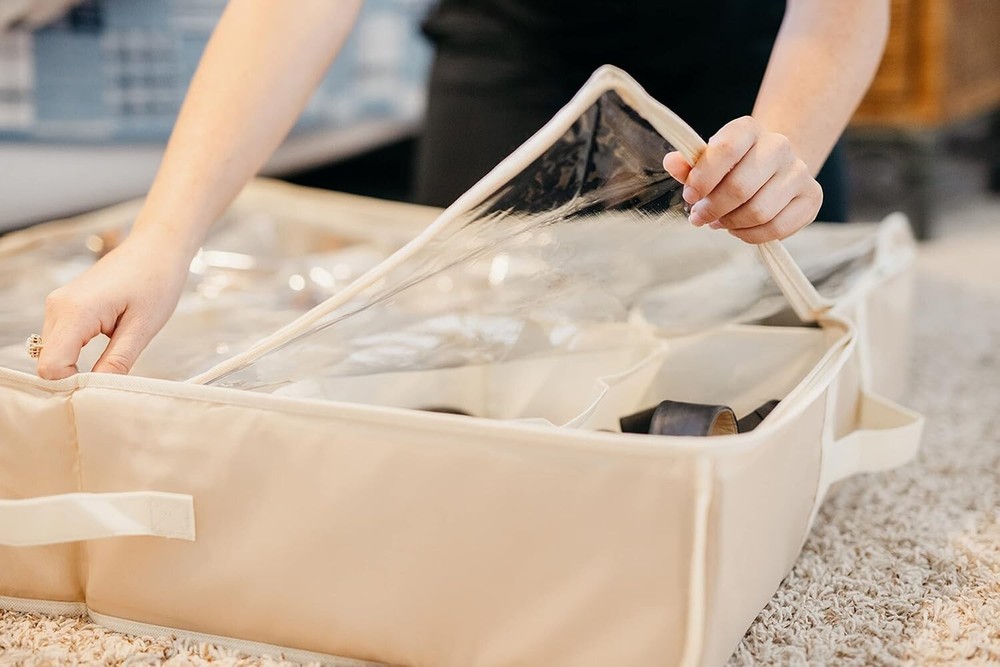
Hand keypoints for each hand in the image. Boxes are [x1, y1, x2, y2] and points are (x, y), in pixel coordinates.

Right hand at [37, 230, 190, 379]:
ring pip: (54, 352)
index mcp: (75, 311)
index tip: (102, 389)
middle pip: (49, 362)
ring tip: (113, 360)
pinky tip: (106, 347)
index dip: (73, 385)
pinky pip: (62, 340)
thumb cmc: (156, 281)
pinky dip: (78, 352)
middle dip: (75, 377)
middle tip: (112, 380)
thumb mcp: (143, 328)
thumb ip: (117, 361)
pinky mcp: (65, 305)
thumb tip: (98, 392)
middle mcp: (57, 307)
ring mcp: (58, 304)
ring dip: (77, 364)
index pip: (51, 367)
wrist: (157, 248)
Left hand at [662, 116, 822, 243]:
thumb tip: (672, 161)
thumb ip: (689, 165)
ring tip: (720, 222)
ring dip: (731, 224)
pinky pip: (777, 228)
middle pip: (740, 188)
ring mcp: (799, 171)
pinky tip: (739, 230)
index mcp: (748, 129)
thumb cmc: (731, 167)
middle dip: (713, 209)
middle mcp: (779, 145)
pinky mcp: (812, 196)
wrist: (771, 168)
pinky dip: (751, 236)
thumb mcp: (707, 162)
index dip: (703, 178)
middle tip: (699, 217)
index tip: (690, 196)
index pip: (725, 150)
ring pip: (759, 211)